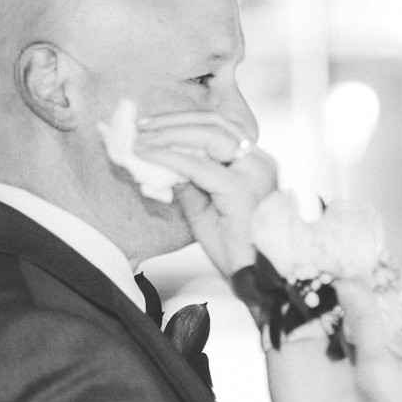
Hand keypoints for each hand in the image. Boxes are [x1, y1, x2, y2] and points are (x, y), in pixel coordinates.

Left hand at [133, 111, 276, 275]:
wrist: (258, 281)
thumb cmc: (235, 252)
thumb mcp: (206, 210)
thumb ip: (189, 182)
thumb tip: (161, 162)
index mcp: (256, 164)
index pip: (221, 128)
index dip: (184, 122)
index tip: (153, 126)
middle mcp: (260, 163)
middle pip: (215, 123)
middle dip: (173, 120)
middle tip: (142, 126)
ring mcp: (254, 174)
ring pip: (209, 135)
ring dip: (169, 133)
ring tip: (142, 138)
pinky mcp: (241, 191)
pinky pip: (198, 165)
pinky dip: (169, 156)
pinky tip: (149, 155)